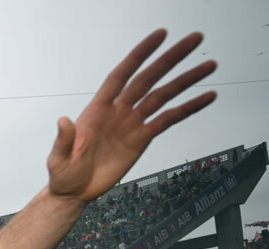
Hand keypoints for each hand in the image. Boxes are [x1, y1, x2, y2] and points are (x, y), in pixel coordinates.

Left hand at [47, 30, 215, 203]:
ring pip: (162, 96)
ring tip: (209, 66)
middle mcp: (117, 112)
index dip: (139, 55)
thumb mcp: (59, 159)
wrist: (74, 192)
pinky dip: (187, 108)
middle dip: (170, 59)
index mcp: (97, 110)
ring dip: (185, 80)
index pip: (121, 76)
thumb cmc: (63, 174)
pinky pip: (168, 120)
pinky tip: (206, 97)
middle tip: (194, 39)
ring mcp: (131, 124)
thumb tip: (63, 121)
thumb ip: (64, 140)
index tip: (159, 37)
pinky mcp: (141, 138)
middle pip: (147, 79)